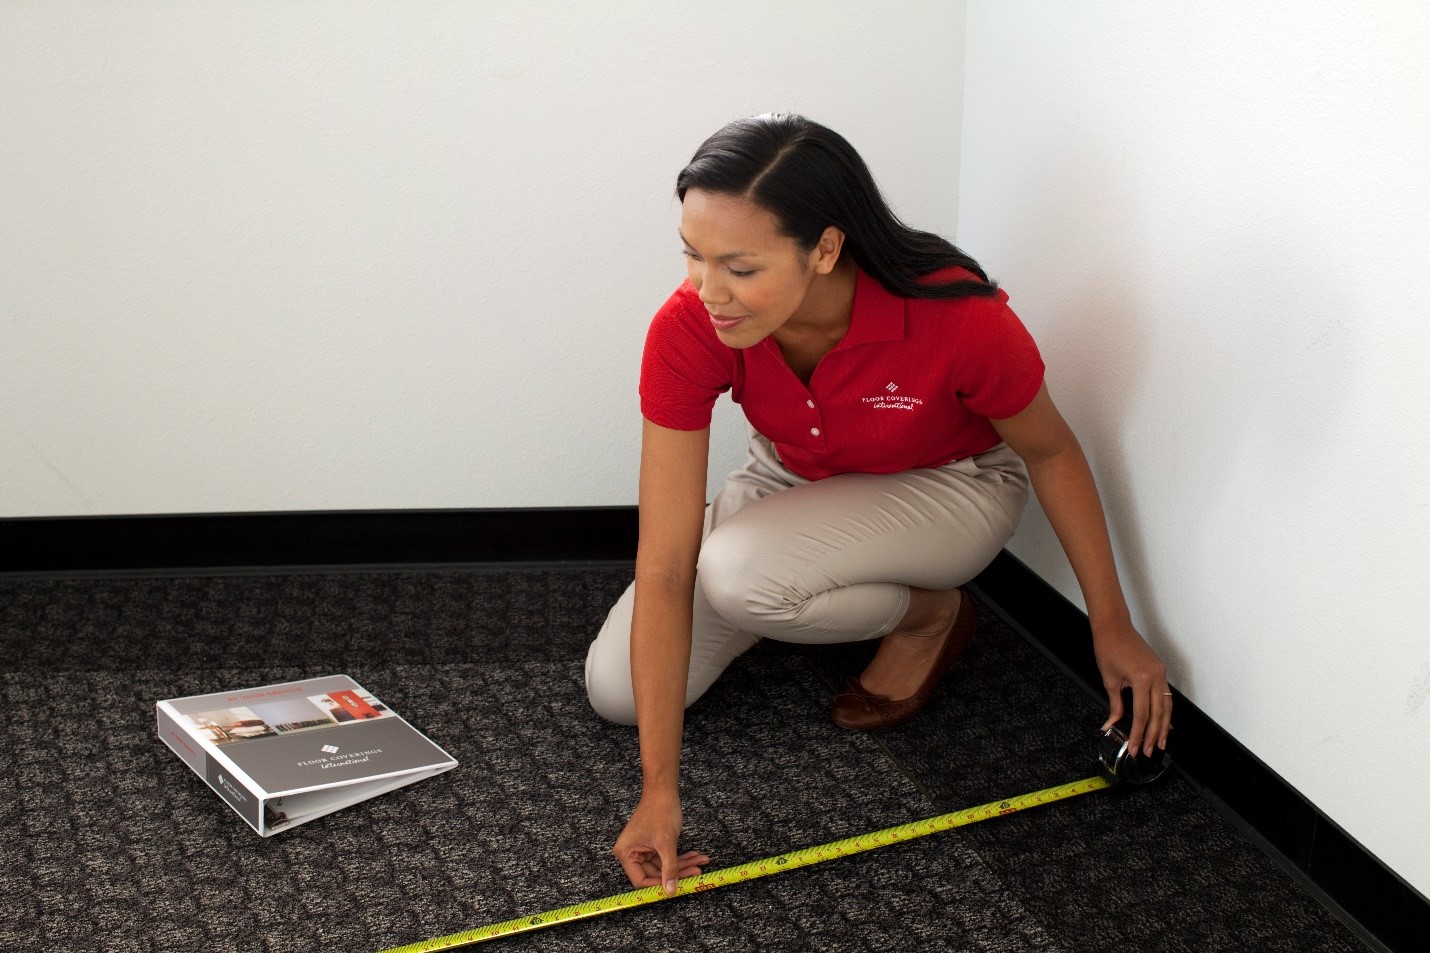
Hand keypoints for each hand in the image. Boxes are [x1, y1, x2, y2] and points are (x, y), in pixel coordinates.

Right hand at [612, 791, 709, 893]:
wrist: (663, 790)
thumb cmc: (660, 810)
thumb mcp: (666, 843)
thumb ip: (670, 868)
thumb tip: (670, 890)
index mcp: (626, 853)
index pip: (641, 881)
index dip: (659, 886)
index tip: (677, 887)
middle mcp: (631, 853)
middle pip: (655, 875)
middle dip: (678, 872)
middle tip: (696, 873)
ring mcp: (642, 850)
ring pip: (664, 866)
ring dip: (683, 865)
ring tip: (700, 862)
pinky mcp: (652, 846)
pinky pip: (667, 857)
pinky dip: (681, 857)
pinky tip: (695, 856)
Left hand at [1091, 616, 1170, 757]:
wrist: (1114, 627)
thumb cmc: (1108, 649)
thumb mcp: (1110, 680)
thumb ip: (1115, 705)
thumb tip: (1112, 724)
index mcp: (1142, 679)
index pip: (1142, 715)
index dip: (1138, 734)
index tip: (1134, 747)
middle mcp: (1156, 677)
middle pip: (1159, 714)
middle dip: (1154, 735)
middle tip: (1149, 751)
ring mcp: (1161, 673)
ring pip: (1167, 706)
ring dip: (1164, 726)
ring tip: (1160, 743)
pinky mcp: (1161, 671)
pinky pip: (1166, 695)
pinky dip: (1164, 711)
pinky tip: (1163, 723)